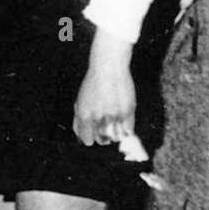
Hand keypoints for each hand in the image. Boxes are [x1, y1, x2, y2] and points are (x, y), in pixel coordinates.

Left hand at [73, 27, 135, 145]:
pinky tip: (122, 121)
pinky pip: (129, 130)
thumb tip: (82, 139)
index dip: (90, 139)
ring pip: (117, 137)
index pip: (87, 140)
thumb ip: (80, 121)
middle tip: (105, 130)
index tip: (93, 136)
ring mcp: (114, 115)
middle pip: (102, 140)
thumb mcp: (80, 102)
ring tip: (114, 124)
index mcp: (85, 116)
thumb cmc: (92, 85)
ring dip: (116, 134)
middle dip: (103, 138)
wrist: (108, 69)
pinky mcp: (128, 111)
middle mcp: (99, 117)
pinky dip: (126, 129)